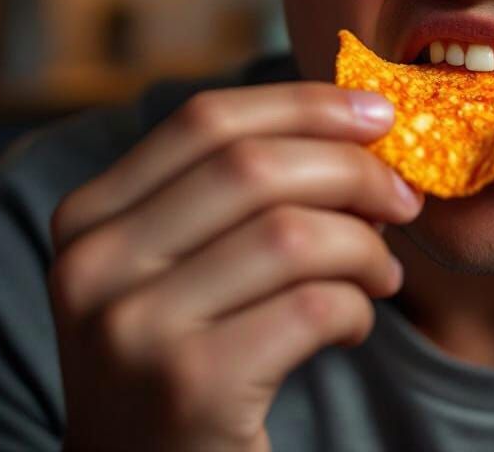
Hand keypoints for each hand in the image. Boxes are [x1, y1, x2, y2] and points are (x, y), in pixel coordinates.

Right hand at [48, 82, 421, 451]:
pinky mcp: (188, 387)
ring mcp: (132, 327)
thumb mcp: (181, 264)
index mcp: (90, 215)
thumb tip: (362, 126)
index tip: (380, 113)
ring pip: (291, 234)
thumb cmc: (187, 356)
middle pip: (253, 167)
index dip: (305, 106)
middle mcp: (93, 263)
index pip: (207, 120)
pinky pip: (312, 307)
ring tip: (382, 273)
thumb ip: (241, 193)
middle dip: (353, 172)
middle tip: (404, 198)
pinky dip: (356, 308)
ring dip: (364, 247)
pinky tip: (353, 325)